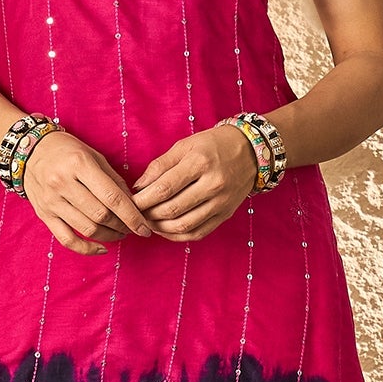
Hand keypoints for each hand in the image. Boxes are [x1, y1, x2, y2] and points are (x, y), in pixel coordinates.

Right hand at [20, 128, 154, 254]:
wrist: (30, 151)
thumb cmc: (67, 151)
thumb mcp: (93, 156)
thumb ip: (114, 180)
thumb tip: (134, 205)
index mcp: (79, 164)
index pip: (112, 197)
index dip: (132, 216)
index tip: (144, 227)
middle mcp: (63, 183)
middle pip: (101, 215)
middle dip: (123, 226)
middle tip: (133, 228)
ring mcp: (52, 201)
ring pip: (87, 229)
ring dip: (109, 236)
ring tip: (120, 233)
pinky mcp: (44, 215)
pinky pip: (67, 240)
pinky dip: (86, 249)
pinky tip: (102, 248)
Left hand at [131, 124, 256, 240]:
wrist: (252, 151)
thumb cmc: (213, 145)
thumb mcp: (185, 146)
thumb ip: (160, 165)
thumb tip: (138, 187)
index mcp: (200, 162)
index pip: (164, 188)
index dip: (143, 199)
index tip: (130, 202)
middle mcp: (213, 184)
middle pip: (172, 209)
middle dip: (148, 215)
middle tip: (135, 213)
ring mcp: (221, 202)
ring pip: (184, 225)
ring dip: (160, 228)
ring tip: (148, 222)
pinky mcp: (225, 214)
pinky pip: (198, 233)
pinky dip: (177, 236)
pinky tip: (165, 230)